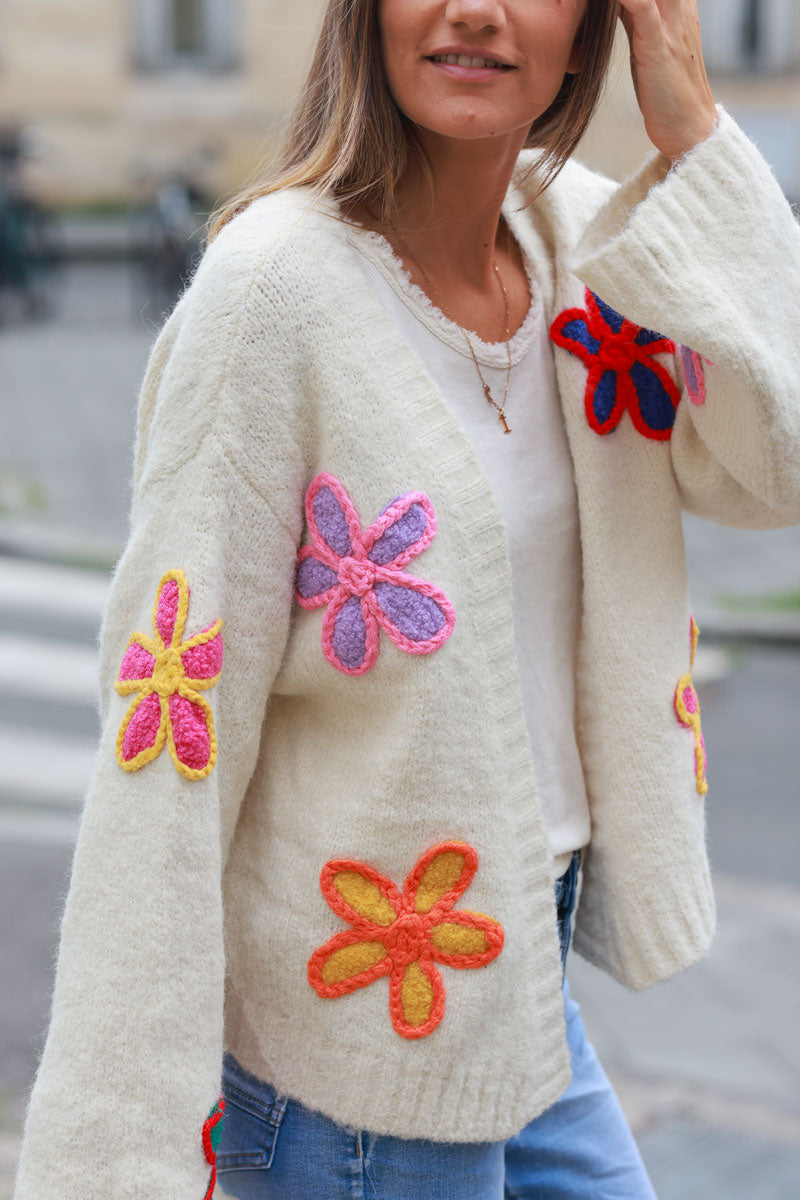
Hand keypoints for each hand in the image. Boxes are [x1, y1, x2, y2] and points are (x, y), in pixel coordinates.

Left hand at [618, 0, 717, 160]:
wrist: (689, 127)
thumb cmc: (664, 87)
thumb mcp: (646, 41)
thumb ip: (631, 14)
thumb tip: (610, 5)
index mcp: (674, 1)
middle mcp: (676, 4)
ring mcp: (669, 23)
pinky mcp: (659, 46)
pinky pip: (642, 8)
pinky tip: (609, 0)